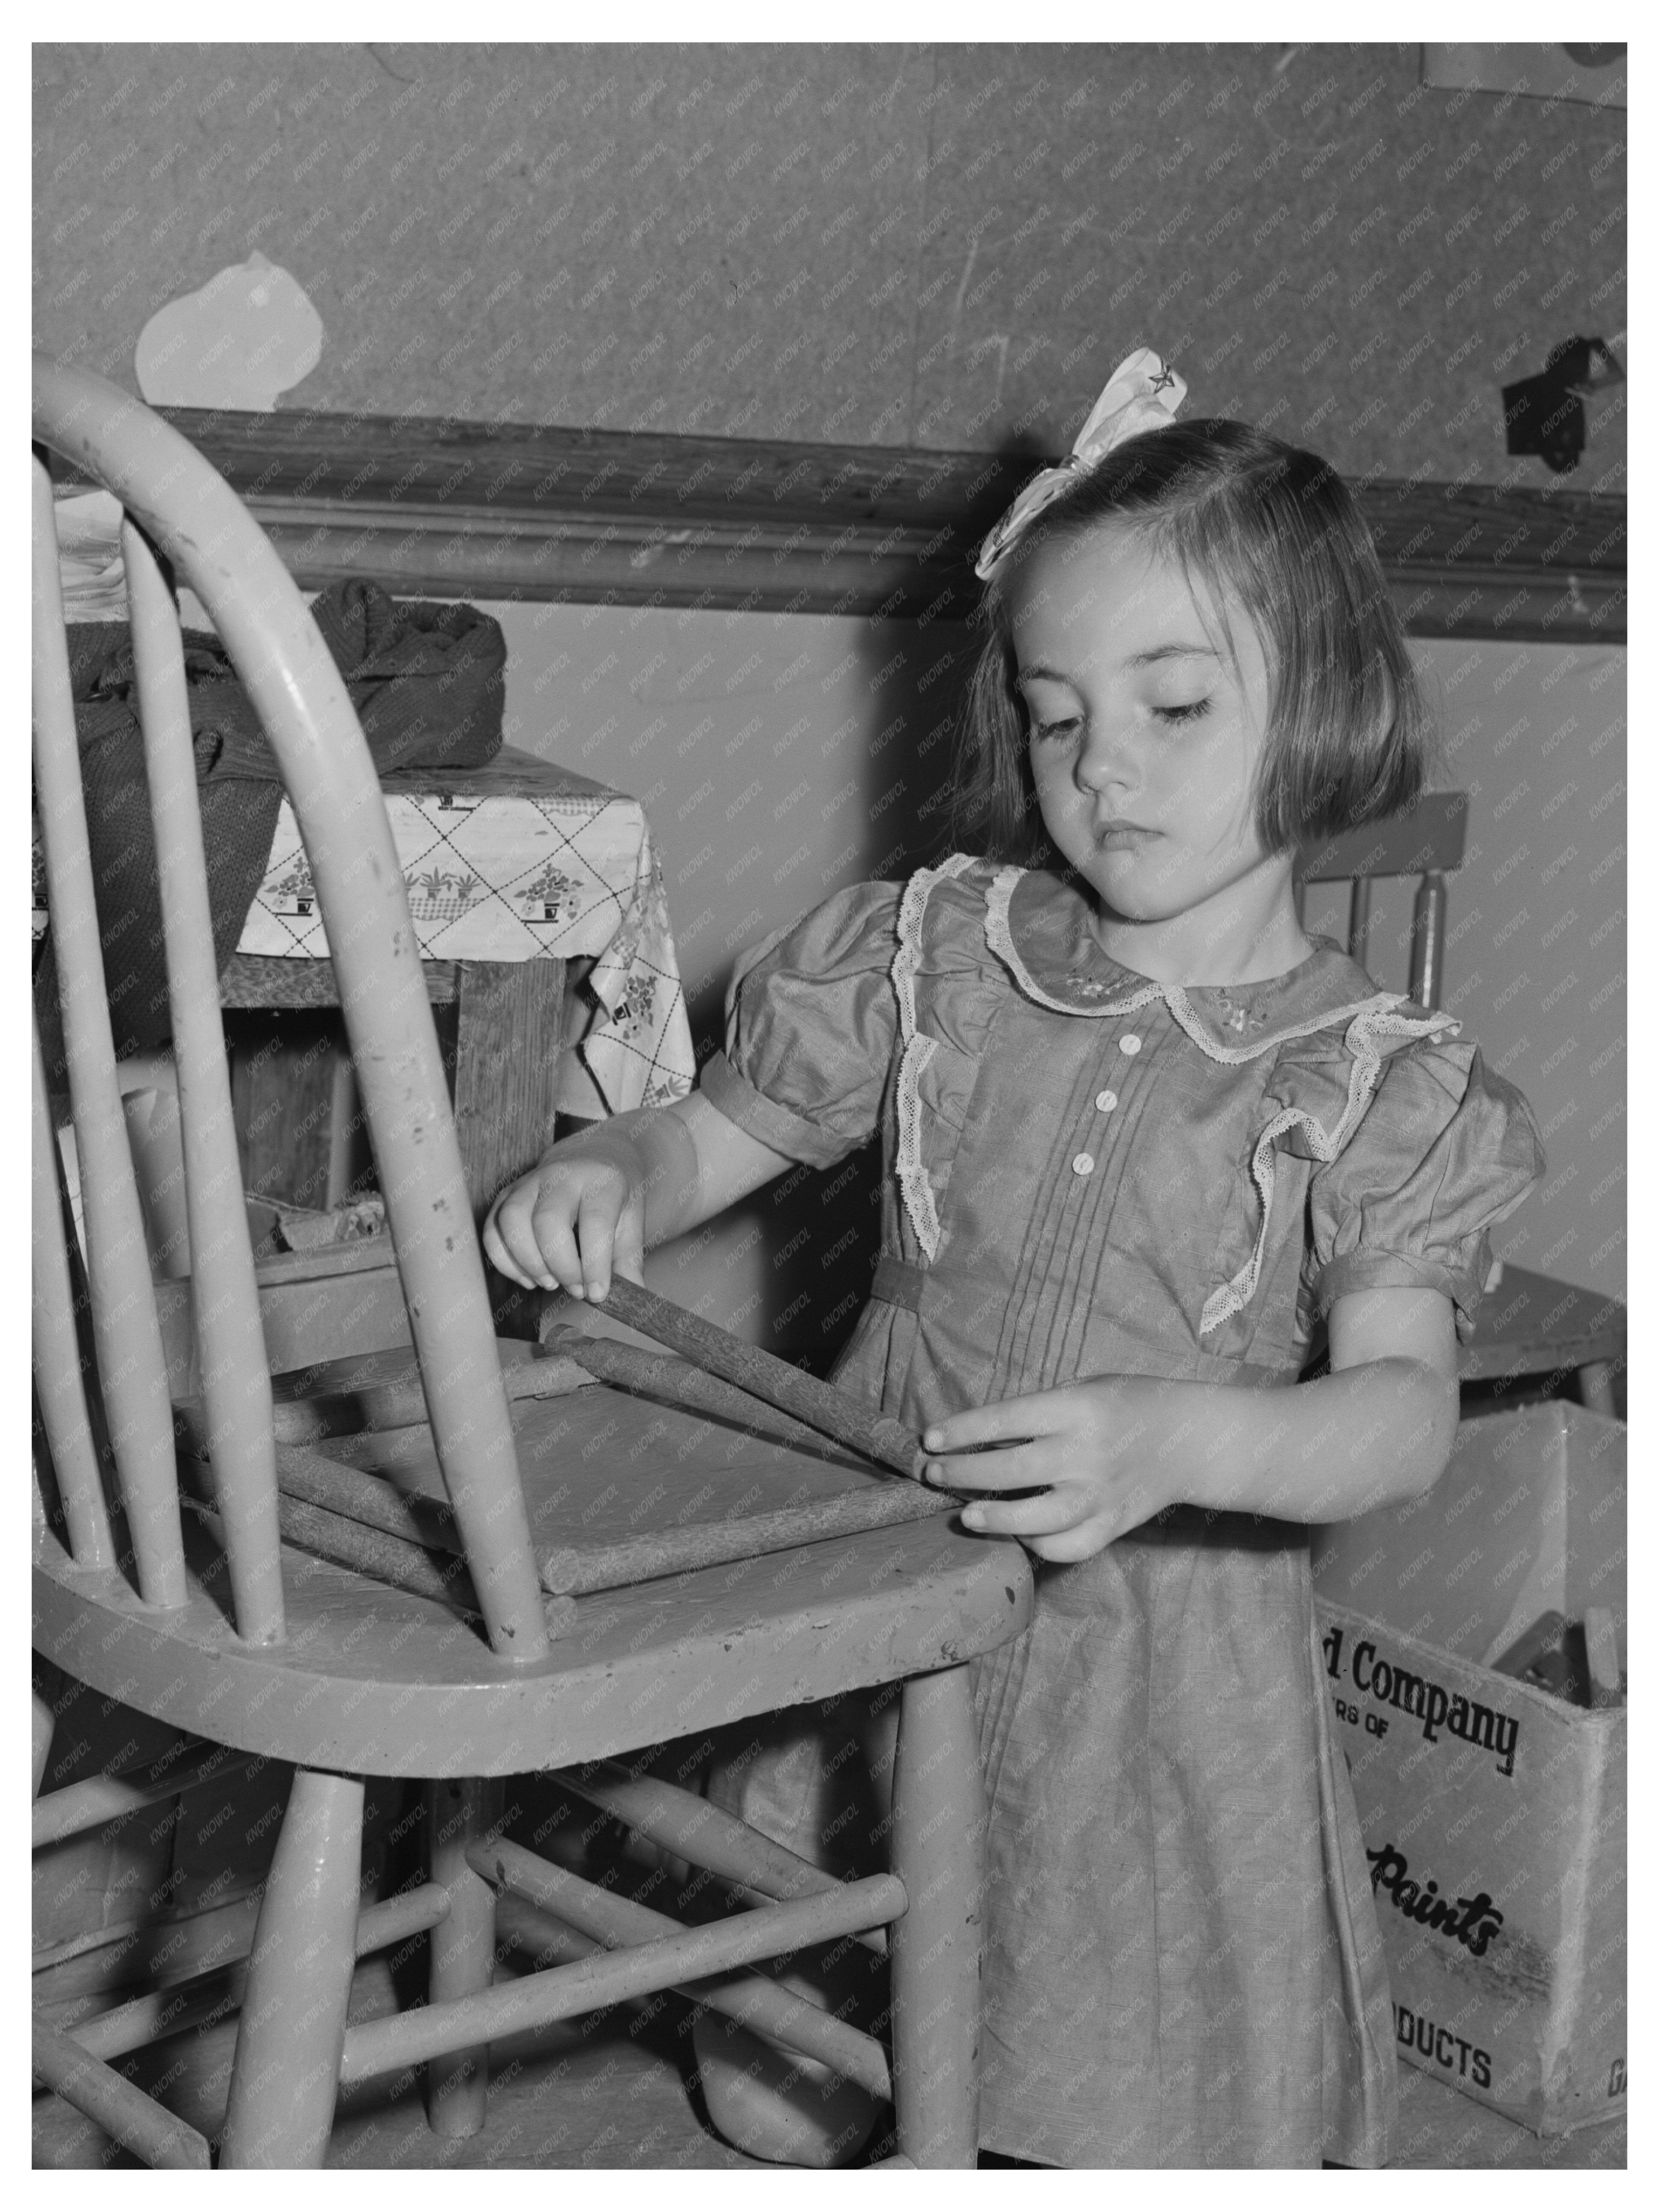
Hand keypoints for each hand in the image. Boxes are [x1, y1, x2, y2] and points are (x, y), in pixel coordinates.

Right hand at [481, 1130, 646, 1300]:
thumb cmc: (612, 1195)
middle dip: (560, 1264)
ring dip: (528, 1262)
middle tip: (574, 1288)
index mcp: (600, 1181)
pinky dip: (504, 1261)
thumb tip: (629, 1299)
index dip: (594, 1263)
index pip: (595, 1221)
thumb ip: (629, 1259)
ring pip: (512, 1221)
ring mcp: (528, 1183)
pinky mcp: (506, 1195)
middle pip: (547, 1220)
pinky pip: (492, 1229)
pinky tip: (528, 1278)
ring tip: (549, 1283)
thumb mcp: (632, 1220)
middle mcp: (560, 1177)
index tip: (597, 1294)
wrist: (592, 1157)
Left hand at [921, 1377, 1177, 1563]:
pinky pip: (1069, 1546)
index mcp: (1077, 1408)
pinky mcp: (1114, 1525)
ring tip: (965, 1515)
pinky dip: (1039, 1546)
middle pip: (1014, 1468)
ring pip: (1040, 1517)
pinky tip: (1017, 1535)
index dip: (962, 1430)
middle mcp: (1088, 1452)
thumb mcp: (1083, 1389)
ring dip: (996, 1518)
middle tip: (933, 1474)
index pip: (1006, 1419)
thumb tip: (977, 1439)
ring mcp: (1102, 1493)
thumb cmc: (1125, 1404)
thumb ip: (1038, 1413)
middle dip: (964, 1472)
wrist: (1186, 1438)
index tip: (929, 1439)